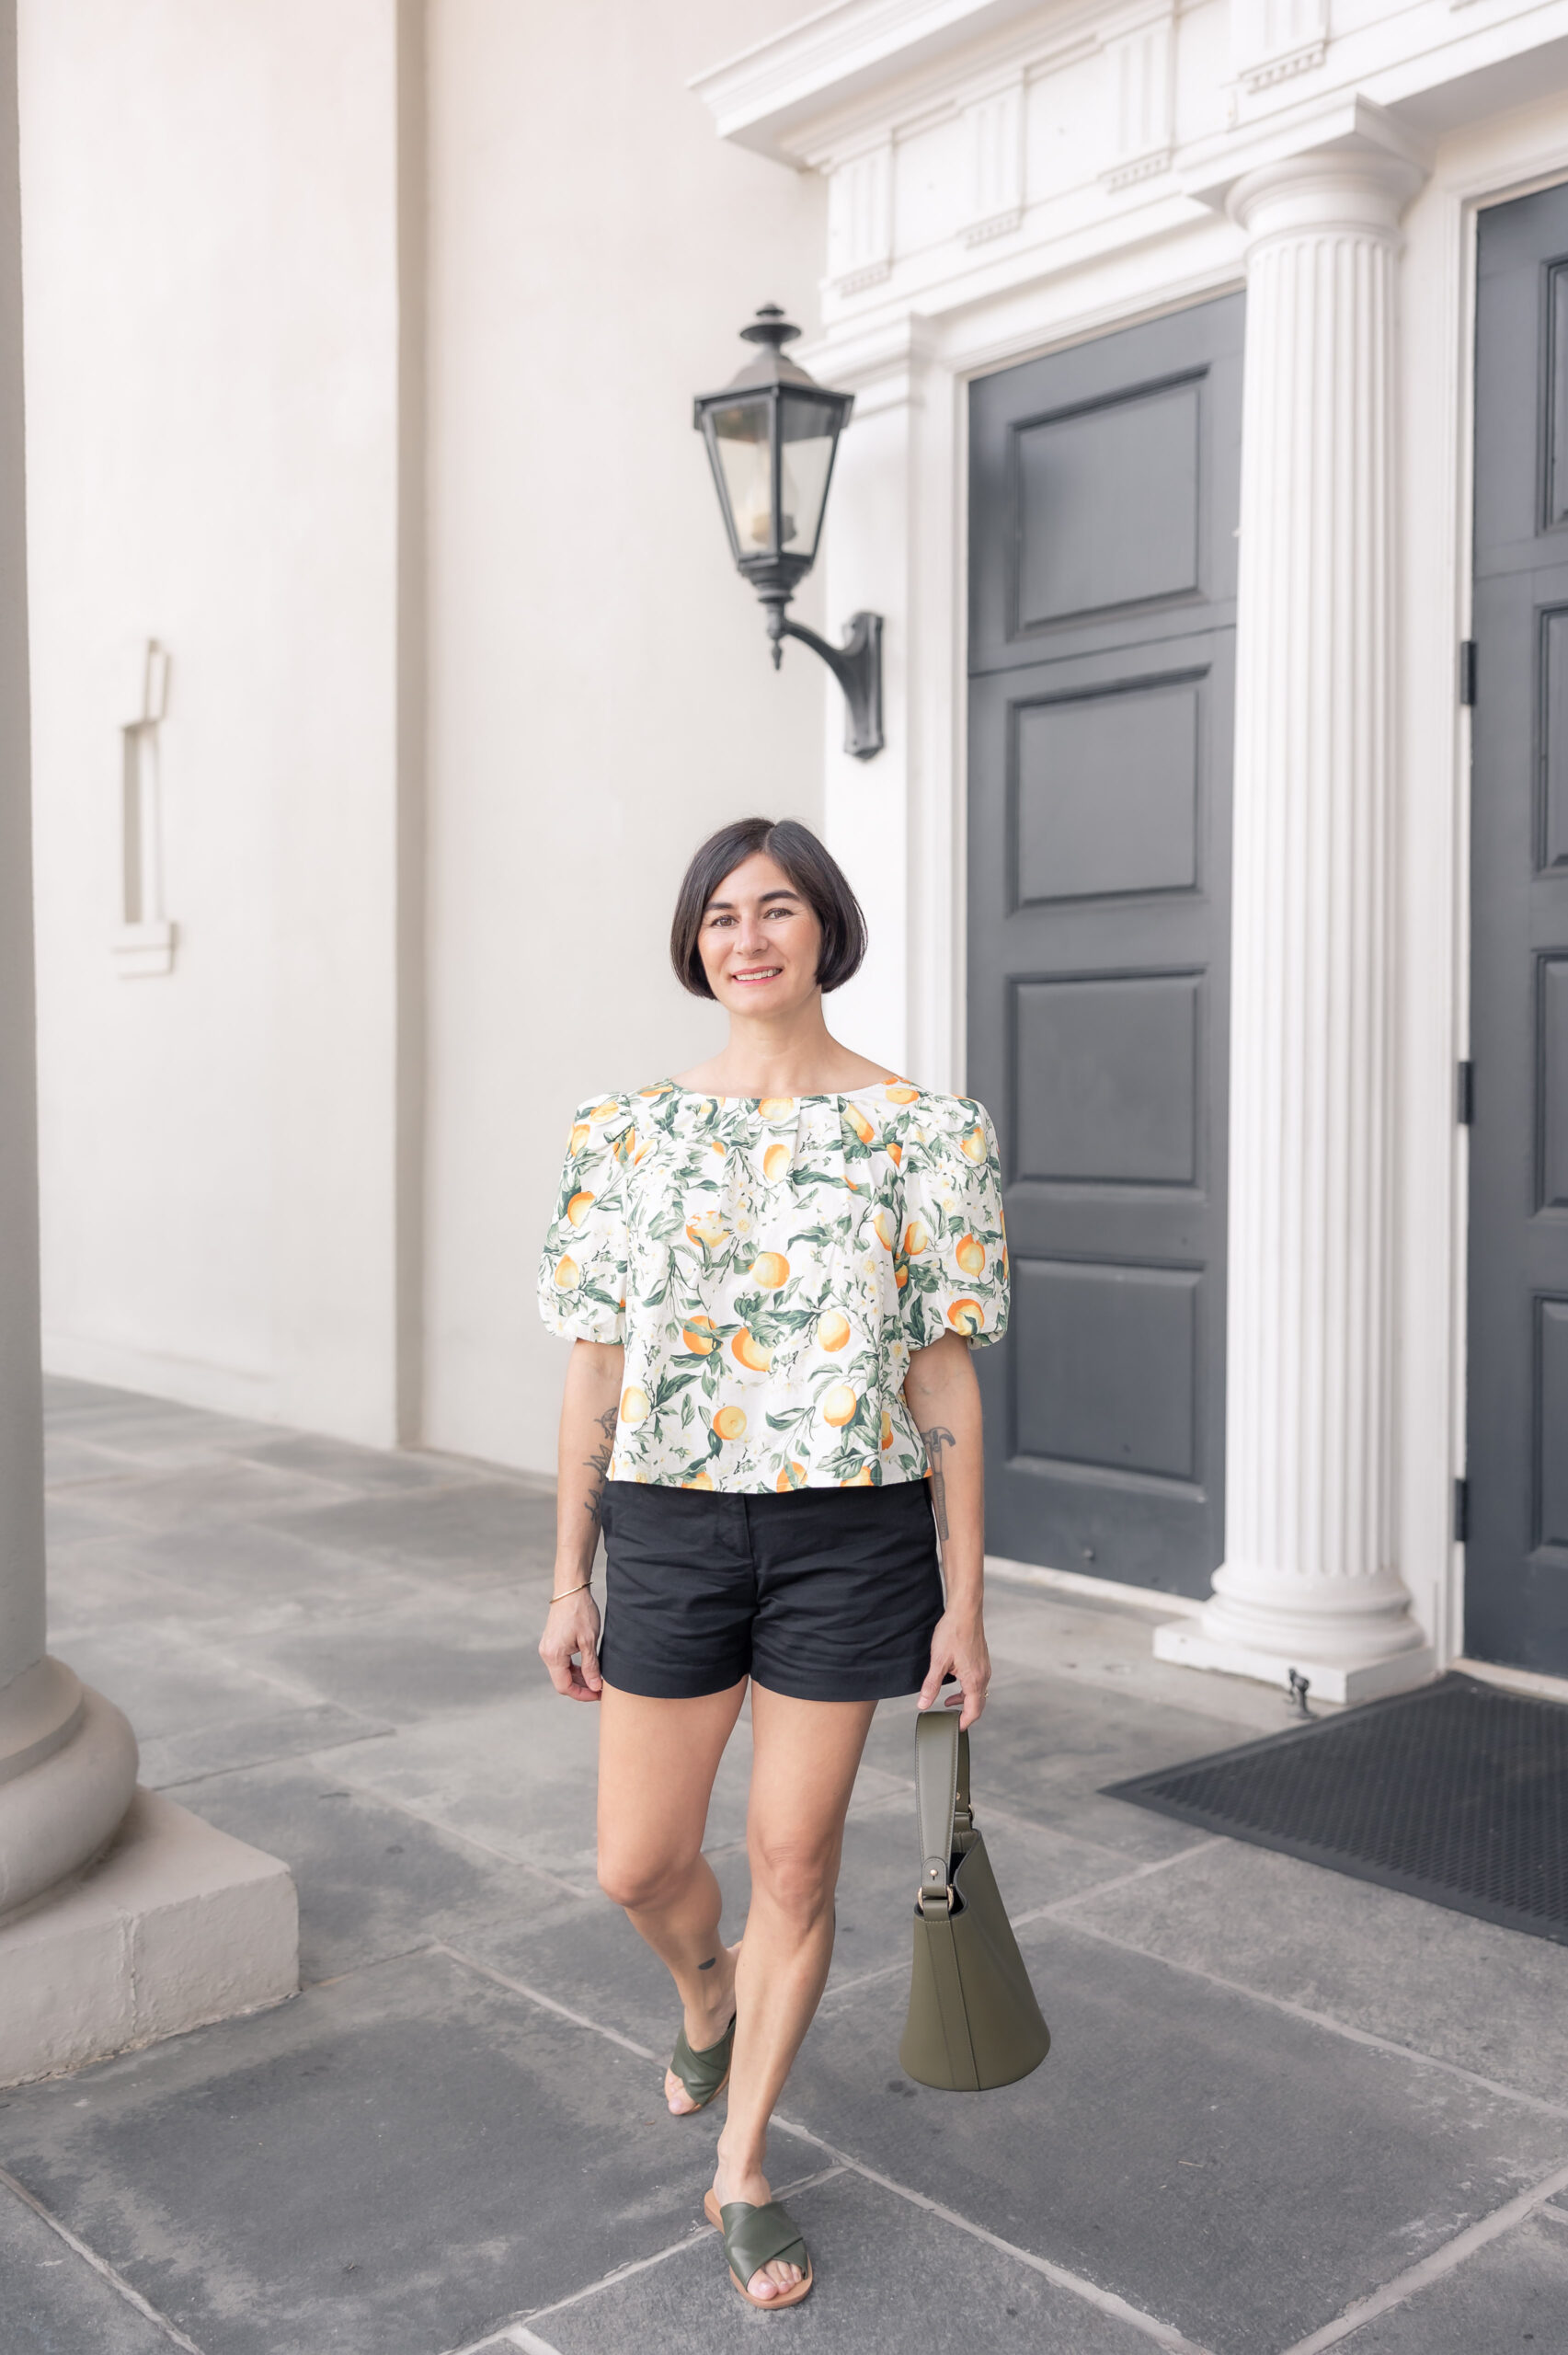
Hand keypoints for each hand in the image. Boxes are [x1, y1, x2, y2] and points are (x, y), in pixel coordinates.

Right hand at [539, 1585, 602, 1701]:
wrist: (571, 1590)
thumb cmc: (580, 1612)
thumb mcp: (589, 1641)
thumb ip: (591, 1666)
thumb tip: (595, 1687)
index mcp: (553, 1655)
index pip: (564, 1686)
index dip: (582, 1694)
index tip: (598, 1694)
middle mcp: (546, 1654)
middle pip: (562, 1681)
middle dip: (581, 1687)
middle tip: (601, 1689)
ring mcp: (547, 1648)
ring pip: (562, 1672)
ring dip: (578, 1678)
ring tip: (597, 1678)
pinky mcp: (552, 1642)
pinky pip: (562, 1662)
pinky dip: (574, 1667)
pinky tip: (588, 1666)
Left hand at [917, 1609, 989, 1729]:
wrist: (965, 1611)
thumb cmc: (953, 1632)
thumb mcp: (938, 1661)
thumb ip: (931, 1686)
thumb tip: (923, 1704)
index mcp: (975, 1680)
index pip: (974, 1711)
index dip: (964, 1723)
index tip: (954, 1729)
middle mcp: (983, 1675)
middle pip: (978, 1704)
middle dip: (965, 1713)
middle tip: (951, 1719)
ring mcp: (984, 1667)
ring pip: (978, 1692)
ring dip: (965, 1700)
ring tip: (948, 1701)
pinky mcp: (982, 1659)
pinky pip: (978, 1681)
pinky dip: (968, 1688)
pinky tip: (955, 1682)